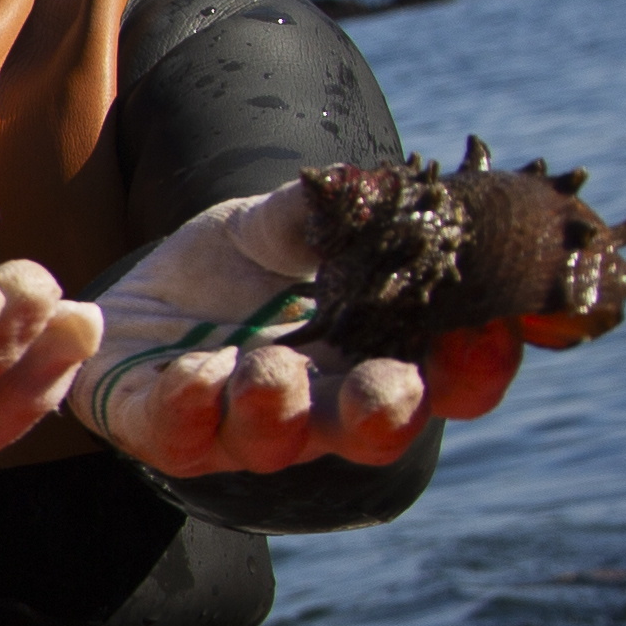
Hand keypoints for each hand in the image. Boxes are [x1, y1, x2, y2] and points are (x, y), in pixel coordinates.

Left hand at [73, 181, 521, 474]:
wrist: (141, 295)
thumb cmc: (239, 266)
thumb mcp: (281, 222)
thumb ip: (328, 214)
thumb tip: (376, 186)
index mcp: (378, 358)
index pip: (452, 383)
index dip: (477, 366)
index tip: (484, 331)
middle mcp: (325, 408)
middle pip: (377, 428)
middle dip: (387, 409)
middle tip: (389, 387)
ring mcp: (246, 427)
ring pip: (276, 439)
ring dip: (279, 403)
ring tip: (267, 364)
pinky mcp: (169, 432)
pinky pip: (180, 433)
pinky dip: (189, 405)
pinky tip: (193, 373)